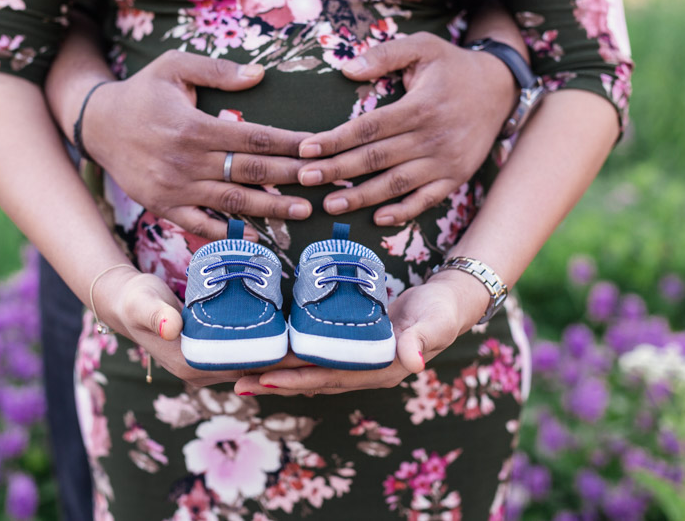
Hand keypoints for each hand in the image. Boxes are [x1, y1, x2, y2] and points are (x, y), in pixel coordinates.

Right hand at [83, 51, 312, 240]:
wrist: (97, 125)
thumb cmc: (142, 92)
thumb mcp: (174, 66)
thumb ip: (217, 70)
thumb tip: (260, 74)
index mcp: (194, 126)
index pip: (255, 138)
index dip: (290, 144)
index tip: (319, 148)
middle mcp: (186, 161)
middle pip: (251, 171)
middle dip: (292, 177)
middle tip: (326, 181)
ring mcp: (175, 188)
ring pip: (233, 202)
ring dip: (271, 208)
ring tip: (304, 210)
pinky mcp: (163, 206)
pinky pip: (201, 225)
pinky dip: (229, 233)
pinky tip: (256, 236)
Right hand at [95, 266, 316, 386]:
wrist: (124, 301)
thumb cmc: (135, 299)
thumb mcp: (144, 302)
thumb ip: (156, 313)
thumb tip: (173, 326)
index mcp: (195, 365)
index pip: (250, 368)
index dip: (282, 361)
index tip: (314, 350)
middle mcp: (207, 371)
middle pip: (261, 369)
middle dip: (295, 362)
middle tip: (334, 346)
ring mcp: (212, 363)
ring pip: (259, 363)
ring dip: (288, 357)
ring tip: (327, 344)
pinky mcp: (216, 351)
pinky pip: (252, 354)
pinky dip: (274, 349)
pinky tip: (299, 337)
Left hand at [232, 272, 489, 395]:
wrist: (449, 302)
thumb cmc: (442, 310)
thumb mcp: (435, 321)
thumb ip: (423, 339)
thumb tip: (413, 362)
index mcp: (380, 370)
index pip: (330, 377)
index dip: (297, 379)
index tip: (266, 378)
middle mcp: (363, 371)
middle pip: (311, 379)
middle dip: (274, 382)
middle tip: (235, 381)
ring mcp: (356, 361)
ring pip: (309, 371)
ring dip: (276, 373)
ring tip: (240, 372)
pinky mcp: (351, 347)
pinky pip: (316, 356)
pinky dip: (291, 357)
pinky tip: (268, 352)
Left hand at [295, 33, 517, 225]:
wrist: (501, 89)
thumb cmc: (453, 66)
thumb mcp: (423, 47)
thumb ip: (385, 54)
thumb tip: (346, 69)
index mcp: (420, 106)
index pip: (369, 126)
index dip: (336, 139)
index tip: (306, 148)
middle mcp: (433, 137)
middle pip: (376, 158)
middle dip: (337, 170)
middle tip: (304, 178)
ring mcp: (446, 161)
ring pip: (396, 184)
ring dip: (361, 197)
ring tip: (329, 205)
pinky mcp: (455, 177)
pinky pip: (426, 200)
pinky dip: (402, 212)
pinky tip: (377, 218)